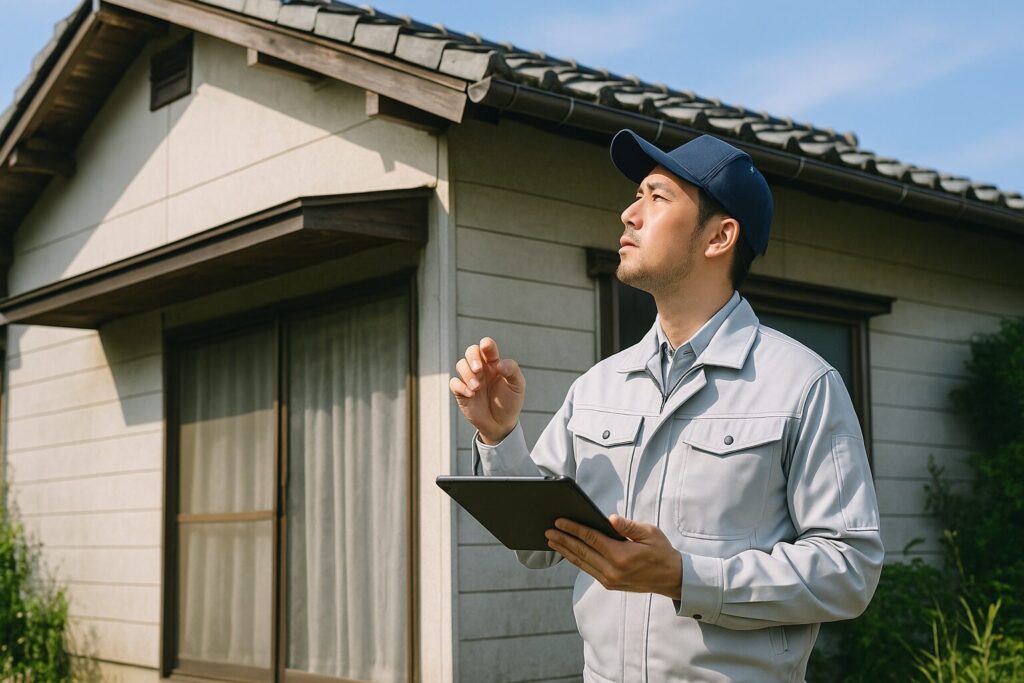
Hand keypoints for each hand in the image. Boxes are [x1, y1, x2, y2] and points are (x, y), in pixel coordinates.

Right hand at [449, 337, 525, 443]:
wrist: (501, 424)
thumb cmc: (510, 401)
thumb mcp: (517, 386)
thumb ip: (512, 370)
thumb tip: (498, 364)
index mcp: (494, 363)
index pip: (488, 347)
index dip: (486, 344)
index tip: (486, 346)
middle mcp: (481, 368)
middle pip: (471, 351)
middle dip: (473, 357)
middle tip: (479, 369)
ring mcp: (470, 379)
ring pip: (460, 365)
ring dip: (467, 374)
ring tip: (477, 387)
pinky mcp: (461, 392)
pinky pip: (454, 382)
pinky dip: (460, 386)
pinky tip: (471, 394)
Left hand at [545, 515, 681, 599]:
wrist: (672, 578)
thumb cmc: (661, 552)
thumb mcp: (650, 533)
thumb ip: (628, 526)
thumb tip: (610, 519)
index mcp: (621, 556)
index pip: (591, 539)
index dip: (573, 528)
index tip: (559, 521)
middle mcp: (612, 570)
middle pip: (581, 552)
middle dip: (563, 540)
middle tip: (547, 531)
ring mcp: (609, 580)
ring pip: (581, 563)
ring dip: (565, 551)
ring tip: (551, 541)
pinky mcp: (610, 584)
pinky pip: (588, 570)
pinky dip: (576, 560)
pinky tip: (568, 553)